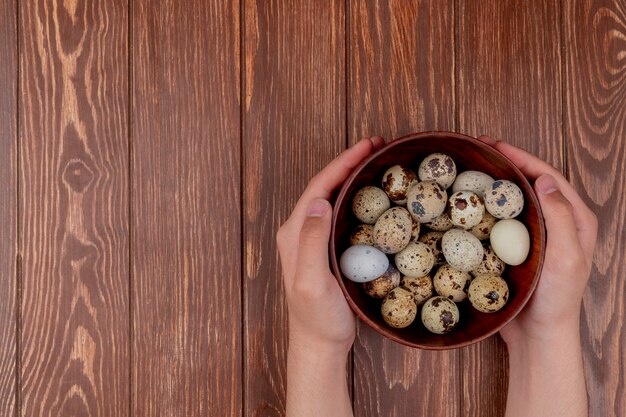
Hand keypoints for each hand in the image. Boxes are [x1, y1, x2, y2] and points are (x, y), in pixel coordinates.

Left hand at [276, 137, 384, 354]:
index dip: (342, 163)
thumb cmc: (316, 317)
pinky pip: (342, 215)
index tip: (367, 145)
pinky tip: (374, 196)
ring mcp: (313, 240)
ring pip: (333, 198)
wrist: (319, 344)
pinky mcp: (326, 250)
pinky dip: (357, 198)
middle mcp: (300, 231)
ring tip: (378, 162)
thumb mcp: (312, 281)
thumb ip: (311, 242)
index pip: (318, 187)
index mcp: (294, 233)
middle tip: (378, 146)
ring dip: (353, 177)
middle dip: (349, 163)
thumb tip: (320, 202)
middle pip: (325, 186)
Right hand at [477, 136, 597, 344]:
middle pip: (530, 182)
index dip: (522, 157)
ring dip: (493, 182)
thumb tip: (545, 179)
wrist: (539, 334)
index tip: (495, 145)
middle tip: (477, 149)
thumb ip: (561, 218)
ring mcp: (536, 235)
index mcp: (575, 220)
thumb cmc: (557, 299)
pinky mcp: (517, 248)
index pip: (548, 177)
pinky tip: (467, 204)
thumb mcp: (566, 257)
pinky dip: (485, 207)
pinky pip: (500, 219)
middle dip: (505, 163)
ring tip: (469, 170)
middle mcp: (556, 223)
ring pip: (514, 199)